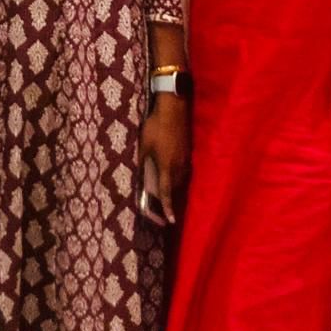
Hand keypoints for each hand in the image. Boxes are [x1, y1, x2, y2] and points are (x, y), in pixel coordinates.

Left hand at [139, 96, 189, 224]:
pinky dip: (179, 175)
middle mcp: (178, 166)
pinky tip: (173, 172)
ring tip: (169, 191)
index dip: (167, 207)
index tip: (170, 220)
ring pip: (181, 179)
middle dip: (171, 198)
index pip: (167, 192)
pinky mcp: (188, 151)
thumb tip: (142, 174)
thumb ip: (144, 162)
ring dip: (175, 186)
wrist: (173, 109)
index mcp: (166, 166)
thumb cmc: (155, 127)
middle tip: (165, 206)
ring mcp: (185, 158)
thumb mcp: (144, 145)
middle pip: (175, 187)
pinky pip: (184, 169)